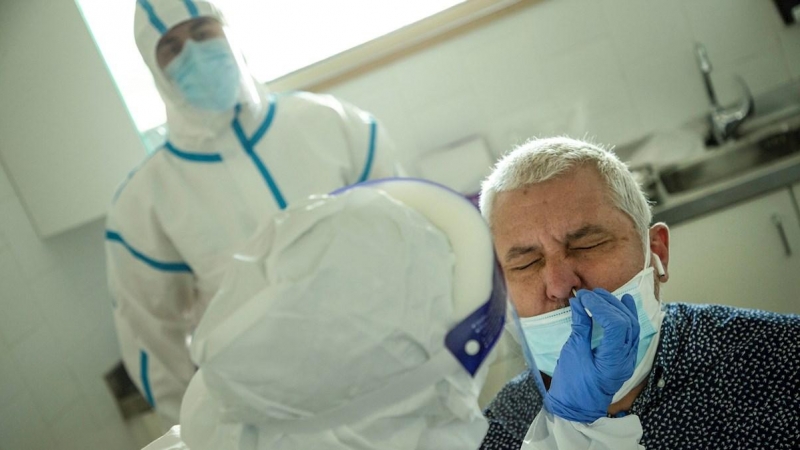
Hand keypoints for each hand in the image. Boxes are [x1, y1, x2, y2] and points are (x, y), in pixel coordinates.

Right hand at [544, 289, 639, 422]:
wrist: (576, 409)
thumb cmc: (571, 384)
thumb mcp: (573, 353)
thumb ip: (580, 326)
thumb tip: (579, 302)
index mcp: (613, 361)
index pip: (615, 324)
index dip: (600, 306)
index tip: (583, 298)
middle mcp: (626, 358)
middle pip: (627, 322)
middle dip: (609, 303)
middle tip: (590, 294)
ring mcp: (628, 359)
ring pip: (633, 326)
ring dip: (619, 307)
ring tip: (602, 295)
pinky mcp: (625, 358)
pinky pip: (631, 333)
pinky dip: (626, 316)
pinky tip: (622, 304)